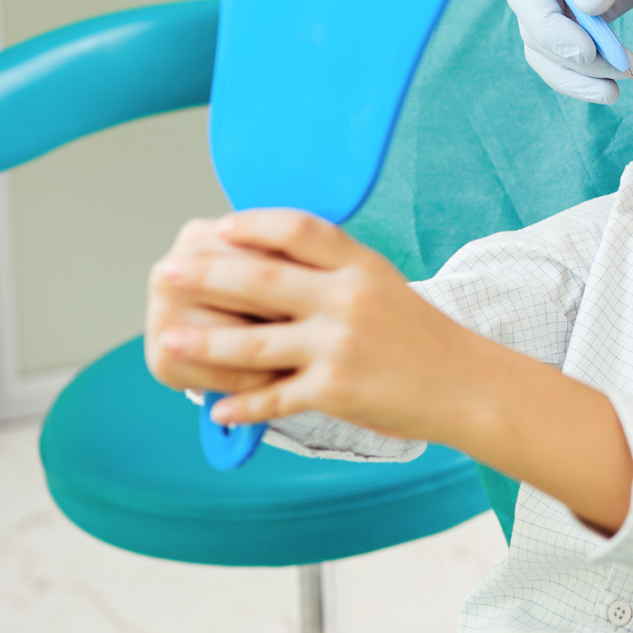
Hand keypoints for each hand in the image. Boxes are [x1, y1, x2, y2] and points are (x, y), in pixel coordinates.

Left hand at [148, 210, 483, 439]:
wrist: (466, 384)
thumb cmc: (420, 336)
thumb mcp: (383, 284)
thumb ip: (333, 270)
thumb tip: (267, 257)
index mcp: (360, 265)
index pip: (298, 228)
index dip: (253, 225)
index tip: (217, 228)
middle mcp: (349, 299)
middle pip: (262, 279)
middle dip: (206, 275)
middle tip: (166, 273)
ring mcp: (341, 345)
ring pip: (254, 342)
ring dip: (204, 342)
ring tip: (168, 339)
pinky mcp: (337, 390)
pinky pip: (274, 398)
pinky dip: (241, 405)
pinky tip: (215, 408)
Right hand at [506, 0, 632, 103]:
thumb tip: (587, 7)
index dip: (548, 28)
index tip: (585, 50)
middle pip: (535, 31)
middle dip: (570, 60)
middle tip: (616, 72)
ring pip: (551, 52)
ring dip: (578, 77)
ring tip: (616, 90)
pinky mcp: (586, 15)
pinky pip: (576, 54)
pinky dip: (591, 73)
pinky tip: (618, 81)